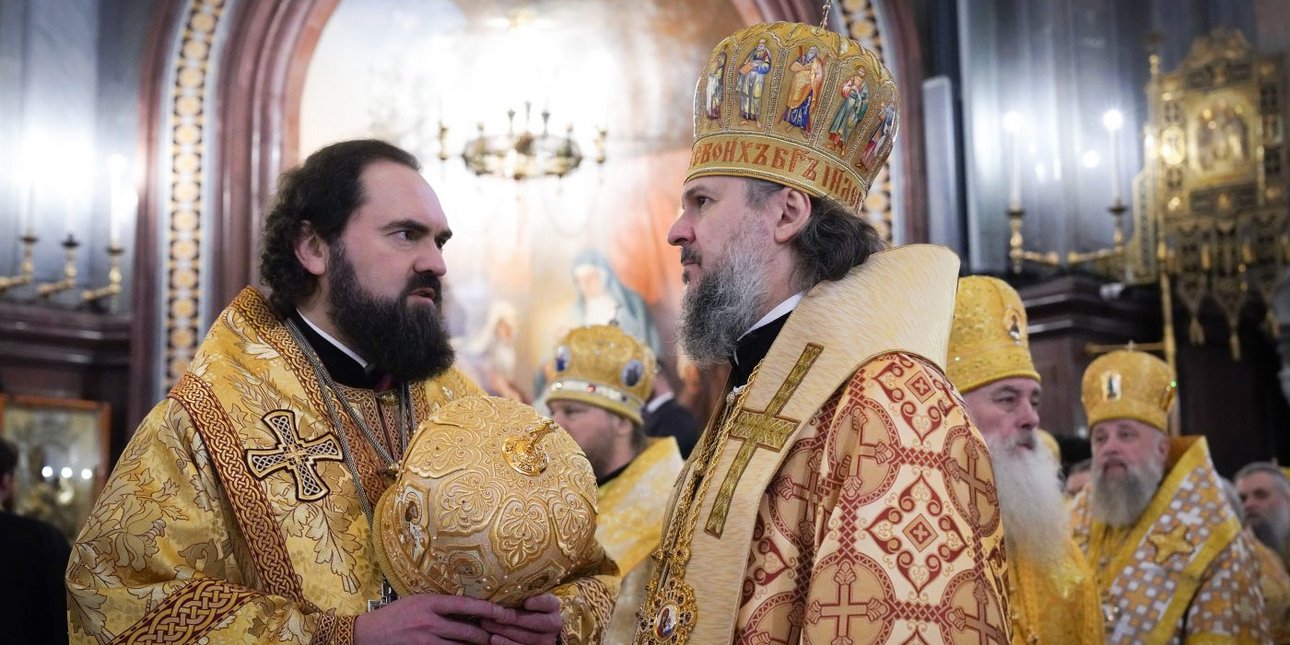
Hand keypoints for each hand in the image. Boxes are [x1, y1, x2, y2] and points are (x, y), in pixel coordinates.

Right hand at [353, 593, 515, 644]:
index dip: (488, 609)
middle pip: (467, 631)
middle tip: (497, 637)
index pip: (465, 605)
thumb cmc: (395, 615)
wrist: (366, 633)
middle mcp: (428, 622)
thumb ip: (440, 604)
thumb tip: (469, 608)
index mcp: (428, 602)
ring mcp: (424, 641)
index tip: (504, 612)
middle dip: (486, 636)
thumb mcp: (417, 601)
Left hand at [480, 593, 562, 644]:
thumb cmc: (525, 607)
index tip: (526, 602)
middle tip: (492, 613)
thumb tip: (497, 586)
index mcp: (552, 606)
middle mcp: (552, 623)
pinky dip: (505, 643)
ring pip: (525, 637)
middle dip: (510, 617)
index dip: (538, 602)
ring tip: (486, 623)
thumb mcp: (526, 598)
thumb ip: (518, 594)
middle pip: (533, 621)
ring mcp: (545, 640)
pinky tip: (493, 638)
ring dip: (503, 630)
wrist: (535, 628)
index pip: (548, 602)